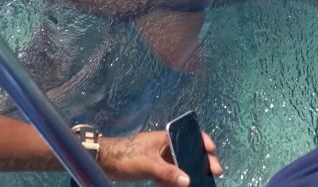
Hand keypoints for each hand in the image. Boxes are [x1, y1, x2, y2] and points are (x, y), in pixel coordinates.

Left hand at [98, 130, 222, 185]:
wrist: (104, 161)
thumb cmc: (126, 156)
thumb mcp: (149, 164)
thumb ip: (169, 173)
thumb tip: (188, 181)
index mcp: (166, 138)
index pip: (190, 135)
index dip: (204, 142)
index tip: (213, 153)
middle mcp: (165, 146)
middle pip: (188, 152)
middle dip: (201, 162)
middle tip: (214, 173)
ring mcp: (160, 157)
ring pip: (180, 165)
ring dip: (189, 173)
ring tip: (201, 183)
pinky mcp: (153, 168)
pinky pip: (170, 175)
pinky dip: (175, 182)